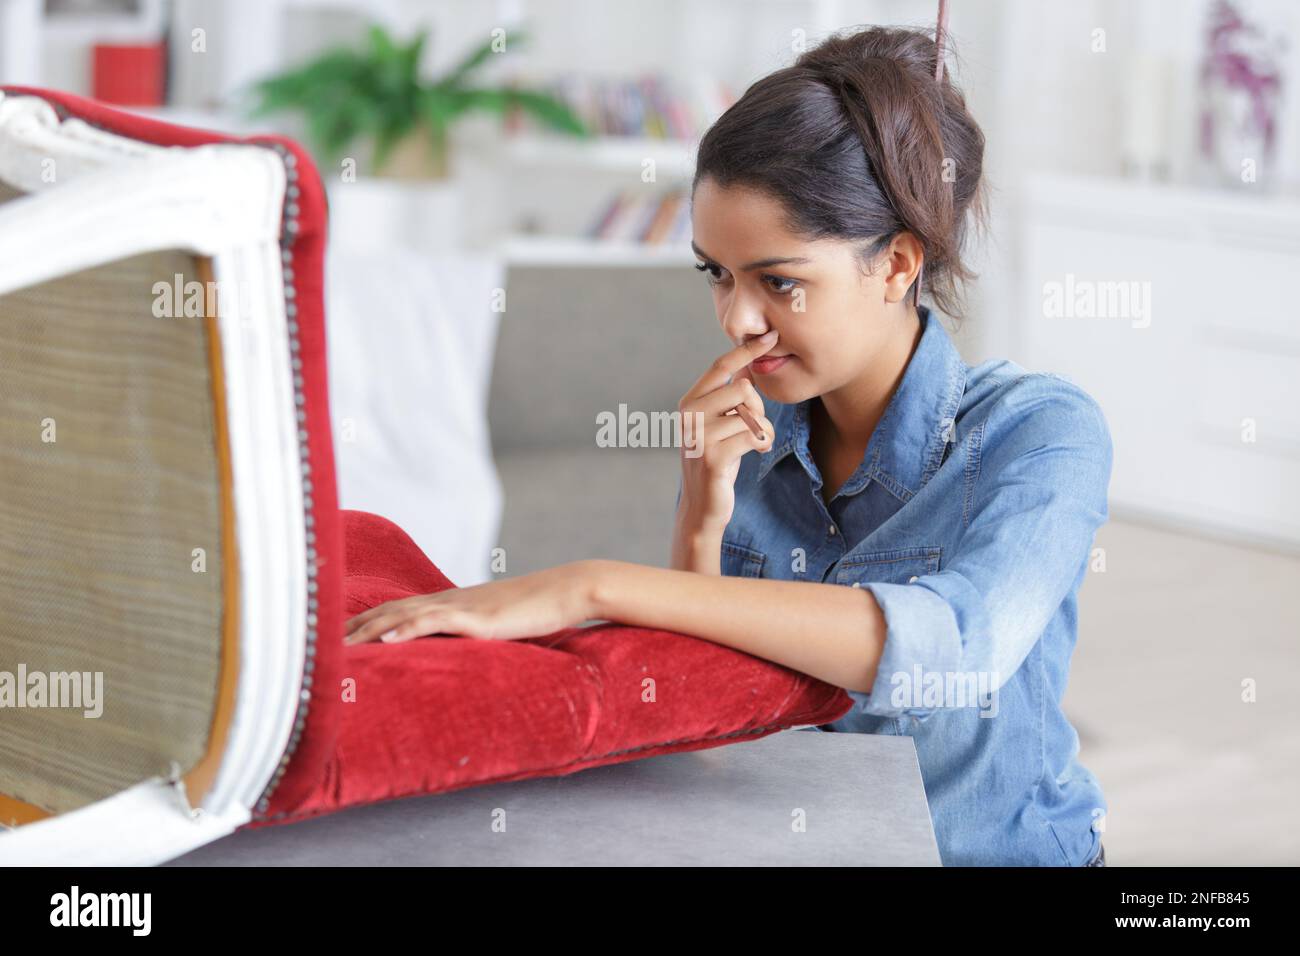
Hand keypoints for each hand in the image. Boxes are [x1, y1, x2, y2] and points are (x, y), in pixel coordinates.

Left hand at [344, 561, 601, 644]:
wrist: (566, 590)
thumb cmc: (536, 611)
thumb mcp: (495, 625)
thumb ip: (470, 634)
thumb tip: (454, 652)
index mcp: (449, 604)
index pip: (393, 611)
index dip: (360, 624)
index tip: (329, 639)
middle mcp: (447, 601)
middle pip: (386, 611)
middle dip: (349, 630)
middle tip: (311, 646)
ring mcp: (461, 607)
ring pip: (402, 615)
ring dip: (366, 631)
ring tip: (335, 648)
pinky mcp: (477, 618)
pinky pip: (435, 622)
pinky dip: (406, 629)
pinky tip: (385, 639)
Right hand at [676, 330, 779, 533]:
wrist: (702, 507)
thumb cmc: (716, 462)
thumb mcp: (717, 425)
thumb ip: (726, 400)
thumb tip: (746, 368)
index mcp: (689, 402)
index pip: (720, 366)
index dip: (747, 349)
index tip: (771, 335)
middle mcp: (689, 415)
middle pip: (743, 389)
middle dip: (758, 408)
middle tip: (755, 427)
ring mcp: (698, 436)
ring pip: (752, 415)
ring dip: (764, 431)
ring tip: (755, 444)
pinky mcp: (712, 457)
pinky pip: (754, 436)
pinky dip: (762, 444)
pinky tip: (756, 452)